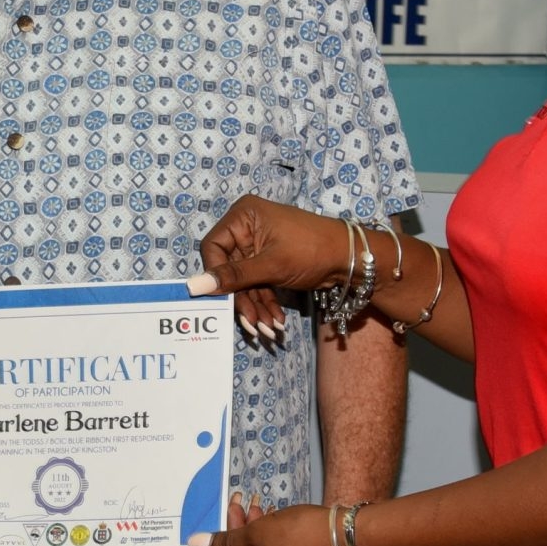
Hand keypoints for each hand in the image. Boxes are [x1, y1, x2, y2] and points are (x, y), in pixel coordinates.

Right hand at [188, 196, 348, 346]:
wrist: (351, 259)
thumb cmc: (312, 250)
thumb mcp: (270, 265)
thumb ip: (233, 277)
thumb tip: (195, 286)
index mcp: (244, 215)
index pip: (214, 247)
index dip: (215, 275)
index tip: (221, 299)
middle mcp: (247, 227)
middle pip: (230, 269)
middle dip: (242, 299)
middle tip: (252, 325)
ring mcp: (258, 245)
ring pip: (245, 281)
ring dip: (255, 306)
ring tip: (267, 329)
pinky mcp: (269, 261)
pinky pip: (258, 284)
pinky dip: (265, 302)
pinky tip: (274, 321)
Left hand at [192, 496, 339, 545]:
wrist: (350, 536)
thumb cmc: (301, 538)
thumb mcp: (256, 535)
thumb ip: (224, 542)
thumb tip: (197, 542)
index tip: (206, 536)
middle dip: (232, 541)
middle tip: (231, 511)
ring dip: (249, 538)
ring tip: (248, 507)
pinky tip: (265, 517)